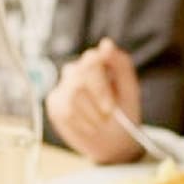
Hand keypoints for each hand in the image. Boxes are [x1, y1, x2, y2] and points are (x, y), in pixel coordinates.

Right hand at [44, 39, 143, 163]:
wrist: (114, 139)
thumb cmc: (124, 110)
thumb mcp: (129, 87)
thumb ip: (120, 63)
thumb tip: (106, 44)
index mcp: (97, 61)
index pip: (92, 58)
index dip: (100, 81)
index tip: (110, 101)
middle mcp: (78, 70)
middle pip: (81, 75)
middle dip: (99, 97)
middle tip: (109, 113)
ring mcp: (64, 85)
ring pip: (72, 93)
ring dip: (91, 112)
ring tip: (101, 121)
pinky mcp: (55, 102)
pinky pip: (64, 109)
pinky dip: (81, 122)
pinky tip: (89, 126)